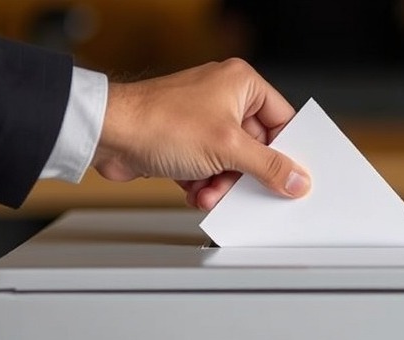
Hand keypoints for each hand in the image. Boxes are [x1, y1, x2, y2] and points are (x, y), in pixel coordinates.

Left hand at [90, 58, 310, 210]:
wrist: (107, 135)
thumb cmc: (158, 122)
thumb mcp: (228, 148)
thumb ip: (269, 166)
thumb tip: (297, 179)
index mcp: (243, 84)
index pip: (283, 120)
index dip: (289, 152)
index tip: (293, 177)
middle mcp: (225, 98)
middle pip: (258, 148)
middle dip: (246, 176)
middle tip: (244, 190)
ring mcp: (205, 121)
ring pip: (233, 164)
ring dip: (223, 185)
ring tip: (209, 192)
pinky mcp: (187, 142)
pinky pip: (211, 170)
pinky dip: (206, 185)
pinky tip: (195, 191)